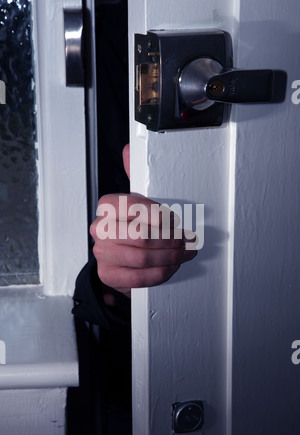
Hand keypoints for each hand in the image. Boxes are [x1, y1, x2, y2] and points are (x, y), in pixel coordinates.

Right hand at [90, 145, 196, 297]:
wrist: (119, 259)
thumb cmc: (132, 227)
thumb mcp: (137, 201)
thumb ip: (136, 175)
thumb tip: (129, 149)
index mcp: (108, 206)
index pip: (134, 207)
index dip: (160, 216)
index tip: (176, 220)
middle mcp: (100, 229)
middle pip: (141, 235)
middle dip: (171, 239)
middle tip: (187, 240)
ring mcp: (103, 253)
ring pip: (143, 257)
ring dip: (171, 256)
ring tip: (184, 253)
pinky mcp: (109, 274)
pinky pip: (140, 277)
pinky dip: (161, 272)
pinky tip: (171, 266)